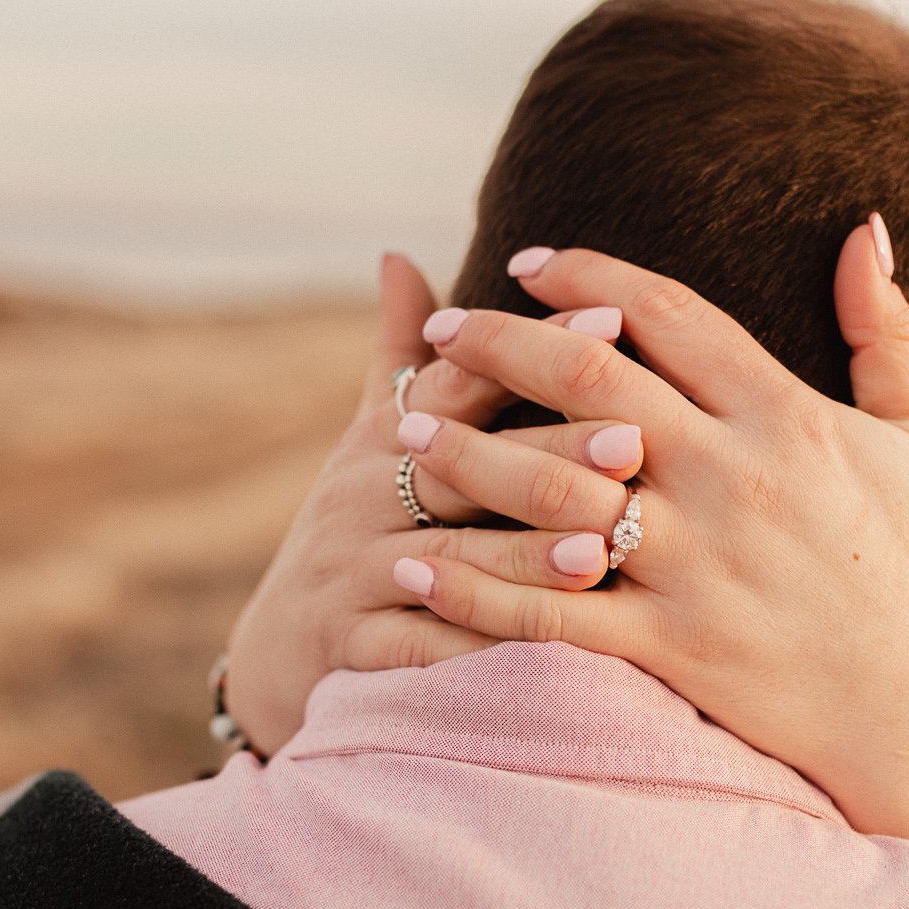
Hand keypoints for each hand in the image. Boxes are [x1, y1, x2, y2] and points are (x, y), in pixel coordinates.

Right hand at [218, 254, 641, 753]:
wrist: (276, 653)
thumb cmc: (357, 530)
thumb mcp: (368, 442)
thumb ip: (401, 355)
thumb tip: (398, 255)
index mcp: (385, 439)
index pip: (461, 379)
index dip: (532, 348)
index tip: (612, 321)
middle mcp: (362, 497)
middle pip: (463, 466)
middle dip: (548, 453)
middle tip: (632, 443)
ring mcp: (352, 573)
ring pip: (447, 562)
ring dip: (522, 558)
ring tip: (601, 552)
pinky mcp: (350, 647)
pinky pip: (418, 650)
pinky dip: (476, 647)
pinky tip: (545, 650)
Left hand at [390, 223, 908, 908]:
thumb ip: (890, 334)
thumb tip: (866, 230)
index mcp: (785, 417)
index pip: (668, 314)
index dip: (589, 274)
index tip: (529, 260)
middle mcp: (732, 479)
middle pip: (589, 379)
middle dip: (500, 342)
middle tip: (441, 329)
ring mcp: (695, 565)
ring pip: (551, 491)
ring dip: (466, 453)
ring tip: (402, 430)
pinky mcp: (668, 646)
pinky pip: (548, 613)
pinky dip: (472, 592)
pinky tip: (414, 570)